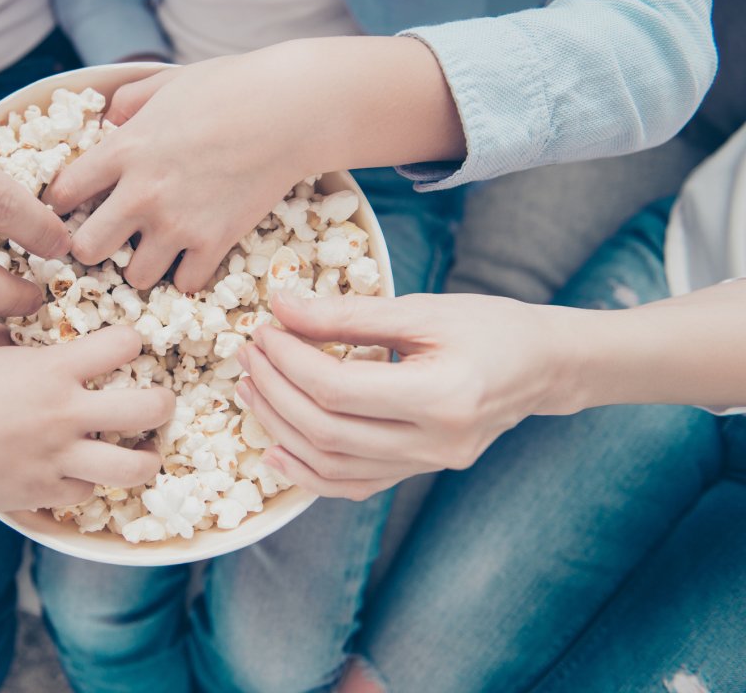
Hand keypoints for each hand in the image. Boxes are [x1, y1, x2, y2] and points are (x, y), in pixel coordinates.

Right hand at [0, 324, 173, 512]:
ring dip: (145, 457)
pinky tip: (77, 472)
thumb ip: (6, 345)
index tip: (127, 346)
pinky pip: (85, 492)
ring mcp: (57, 457)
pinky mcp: (41, 493)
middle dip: (164, 403)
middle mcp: (66, 413)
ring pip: (134, 466)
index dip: (132, 341)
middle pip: (151, 408)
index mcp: (53, 369)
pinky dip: (85, 482)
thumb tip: (9, 336)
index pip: (124, 344)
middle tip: (157, 402)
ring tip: (140, 450)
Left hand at [43, 37, 463, 292]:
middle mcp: (142, 194)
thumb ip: (127, 102)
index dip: (64, 202)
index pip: (62, 194)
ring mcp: (178, 223)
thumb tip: (108, 120)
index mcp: (123, 150)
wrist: (291, 110)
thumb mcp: (165, 82)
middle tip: (110, 237)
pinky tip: (193, 255)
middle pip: (86, 249)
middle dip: (93, 246)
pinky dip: (187, 274)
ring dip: (141, 266)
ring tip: (156, 249)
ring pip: (134, 276)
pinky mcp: (215, 243)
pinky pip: (185, 283)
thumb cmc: (230, 86)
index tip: (78, 203)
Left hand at [235, 292, 581, 499]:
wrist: (544, 366)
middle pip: (327, 431)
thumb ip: (348, 314)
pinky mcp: (420, 472)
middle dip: (274, 391)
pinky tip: (276, 447)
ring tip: (251, 389)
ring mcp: (429, 465)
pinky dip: (307, 471)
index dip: (288, 361)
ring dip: (280, 427)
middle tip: (247, 354)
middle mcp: (437, 443)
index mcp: (443, 396)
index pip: (337, 389)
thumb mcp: (422, 310)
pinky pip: (353, 485)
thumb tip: (280, 306)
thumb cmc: (490, 327)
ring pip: (332, 465)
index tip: (263, 331)